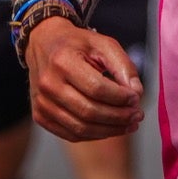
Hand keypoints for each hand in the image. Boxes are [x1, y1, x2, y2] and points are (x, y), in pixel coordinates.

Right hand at [25, 16, 144, 141]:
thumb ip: (123, 66)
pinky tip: (110, 128)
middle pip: (89, 111)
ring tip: (128, 124)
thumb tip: (137, 93)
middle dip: (119, 117)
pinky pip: (71, 134)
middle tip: (137, 115)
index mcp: (62, 61)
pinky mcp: (40, 115)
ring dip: (110, 130)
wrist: (44, 44)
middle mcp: (48, 84)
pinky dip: (95, 135)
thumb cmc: (76, 44)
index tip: (136, 98)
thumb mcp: (103, 44)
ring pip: (81, 128)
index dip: (120, 97)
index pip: (96, 88)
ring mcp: (42, 102)